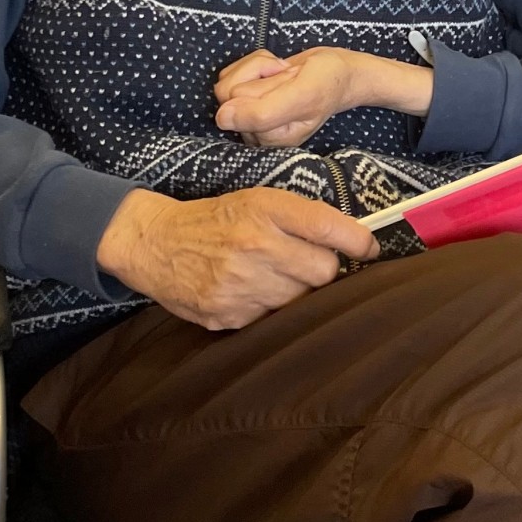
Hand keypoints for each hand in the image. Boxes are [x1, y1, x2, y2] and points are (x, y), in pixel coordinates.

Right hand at [96, 185, 377, 330]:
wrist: (154, 243)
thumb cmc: (215, 219)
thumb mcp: (256, 200)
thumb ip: (301, 218)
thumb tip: (355, 243)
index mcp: (265, 209)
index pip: (329, 228)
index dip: (358, 242)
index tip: (367, 249)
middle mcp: (255, 245)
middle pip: (324, 272)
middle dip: (322, 270)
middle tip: (305, 263)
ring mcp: (240, 284)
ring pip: (301, 301)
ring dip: (297, 293)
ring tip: (275, 278)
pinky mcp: (227, 315)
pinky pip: (272, 320)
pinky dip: (270, 310)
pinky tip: (251, 293)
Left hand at [214, 46, 432, 149]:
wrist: (341, 70)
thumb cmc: (327, 83)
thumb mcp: (301, 96)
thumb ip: (262, 112)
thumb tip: (221, 118)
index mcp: (269, 139)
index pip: (235, 108)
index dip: (260, 85)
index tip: (287, 81)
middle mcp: (256, 130)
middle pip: (226, 93)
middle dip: (258, 73)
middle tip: (287, 75)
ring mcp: (250, 113)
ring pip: (226, 80)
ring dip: (257, 66)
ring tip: (283, 71)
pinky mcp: (247, 96)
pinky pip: (231, 72)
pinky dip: (256, 62)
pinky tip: (278, 69)